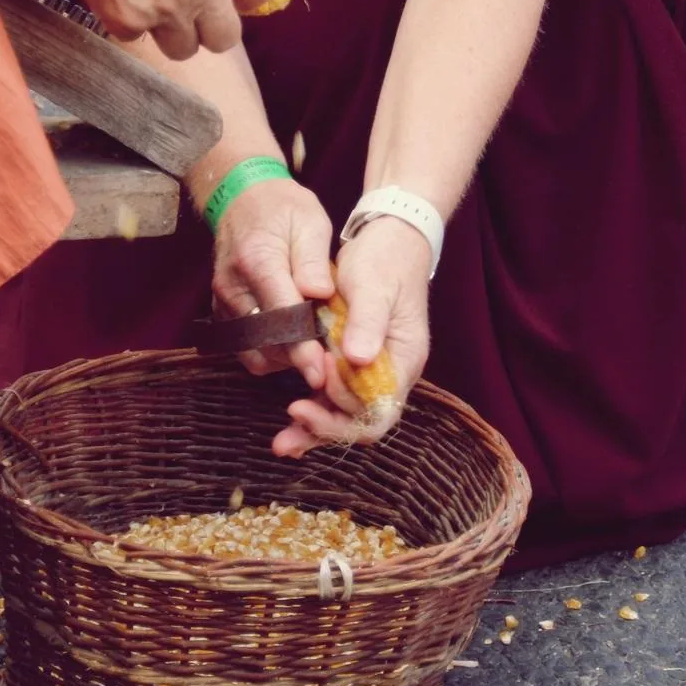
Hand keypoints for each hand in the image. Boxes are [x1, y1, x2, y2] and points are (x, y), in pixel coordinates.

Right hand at [212, 177, 335, 385]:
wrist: (242, 197)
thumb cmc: (282, 208)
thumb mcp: (309, 221)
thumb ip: (313, 260)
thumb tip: (320, 294)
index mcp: (258, 261)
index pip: (280, 315)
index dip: (302, 348)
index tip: (321, 371)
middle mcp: (233, 287)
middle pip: (263, 341)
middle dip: (295, 361)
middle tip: (327, 371)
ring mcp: (222, 301)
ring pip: (251, 350)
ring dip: (283, 360)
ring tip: (314, 356)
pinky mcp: (221, 311)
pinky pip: (243, 347)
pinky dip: (268, 354)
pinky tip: (293, 347)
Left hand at [273, 216, 431, 457]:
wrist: (388, 242)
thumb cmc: (385, 262)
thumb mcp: (374, 286)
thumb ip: (368, 321)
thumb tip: (359, 358)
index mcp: (403, 359)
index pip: (379, 408)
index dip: (345, 409)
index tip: (316, 386)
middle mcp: (390, 374)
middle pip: (360, 421)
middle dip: (324, 428)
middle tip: (287, 429)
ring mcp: (371, 372)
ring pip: (345, 416)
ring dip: (315, 429)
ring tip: (281, 443)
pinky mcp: (351, 366)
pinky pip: (335, 398)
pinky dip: (315, 412)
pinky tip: (290, 421)